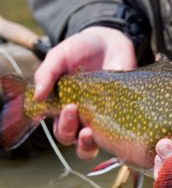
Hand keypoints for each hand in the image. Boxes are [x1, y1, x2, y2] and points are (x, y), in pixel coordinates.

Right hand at [34, 26, 136, 158]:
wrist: (110, 42)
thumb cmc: (81, 49)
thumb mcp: (60, 56)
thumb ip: (47, 73)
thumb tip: (37, 96)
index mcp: (64, 107)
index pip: (59, 128)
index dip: (61, 125)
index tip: (67, 106)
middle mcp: (82, 117)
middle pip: (72, 138)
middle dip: (69, 130)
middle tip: (74, 109)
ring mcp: (101, 118)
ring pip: (91, 145)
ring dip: (87, 144)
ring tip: (89, 132)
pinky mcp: (119, 114)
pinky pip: (116, 135)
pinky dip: (113, 137)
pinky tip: (113, 127)